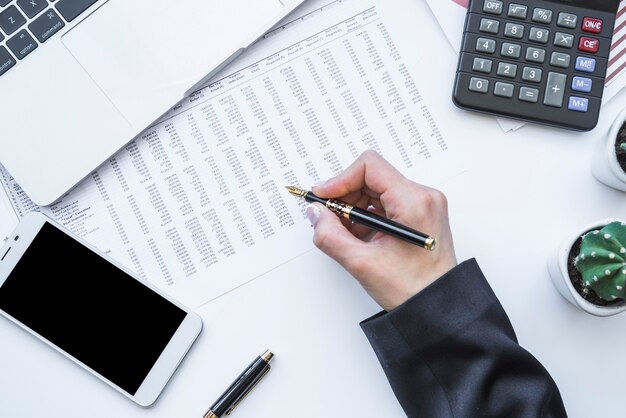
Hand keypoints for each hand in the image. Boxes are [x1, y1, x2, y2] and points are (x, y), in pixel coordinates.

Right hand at [308, 151, 456, 310]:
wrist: (438, 308)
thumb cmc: (413, 290)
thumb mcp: (362, 264)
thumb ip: (331, 235)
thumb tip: (315, 213)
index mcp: (413, 202)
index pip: (369, 167)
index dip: (340, 179)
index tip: (323, 197)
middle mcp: (422, 197)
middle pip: (372, 177)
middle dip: (346, 197)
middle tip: (329, 219)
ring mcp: (423, 206)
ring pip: (376, 190)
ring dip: (354, 208)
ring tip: (345, 234)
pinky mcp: (420, 215)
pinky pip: (386, 204)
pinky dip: (367, 216)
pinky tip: (359, 237)